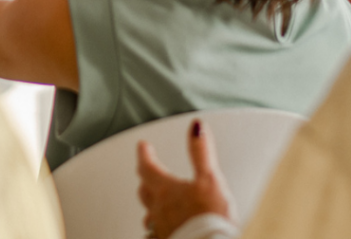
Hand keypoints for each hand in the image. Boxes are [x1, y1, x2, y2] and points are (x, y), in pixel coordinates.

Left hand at [137, 121, 234, 238]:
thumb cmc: (210, 219)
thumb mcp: (211, 180)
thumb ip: (201, 153)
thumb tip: (196, 127)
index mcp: (166, 191)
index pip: (147, 167)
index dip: (144, 154)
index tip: (143, 146)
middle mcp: (159, 211)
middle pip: (145, 192)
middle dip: (146, 180)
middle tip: (146, 173)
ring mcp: (162, 231)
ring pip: (150, 217)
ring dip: (152, 209)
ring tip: (155, 206)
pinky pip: (157, 236)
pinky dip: (159, 232)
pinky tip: (165, 233)